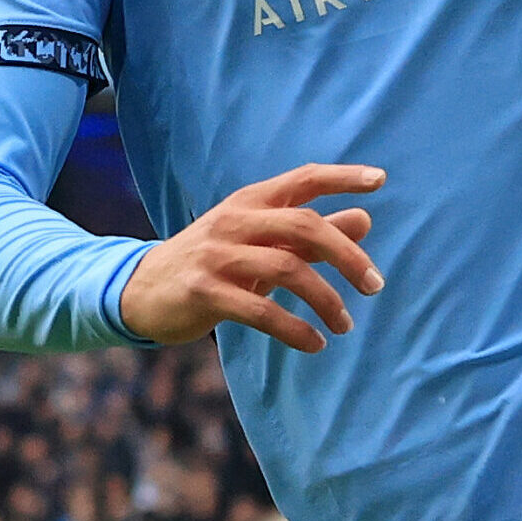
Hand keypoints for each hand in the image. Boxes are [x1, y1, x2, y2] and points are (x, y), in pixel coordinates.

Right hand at [119, 163, 386, 353]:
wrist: (142, 291)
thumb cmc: (213, 263)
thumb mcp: (259, 242)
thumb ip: (308, 232)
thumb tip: (364, 218)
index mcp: (250, 201)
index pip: (303, 178)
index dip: (342, 176)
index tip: (380, 180)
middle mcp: (234, 220)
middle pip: (304, 226)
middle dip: (347, 256)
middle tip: (374, 286)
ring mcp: (216, 255)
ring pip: (287, 269)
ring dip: (326, 300)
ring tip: (344, 326)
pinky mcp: (203, 292)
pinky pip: (260, 311)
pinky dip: (295, 330)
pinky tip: (314, 344)